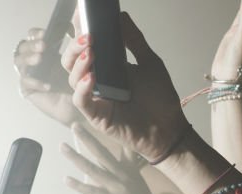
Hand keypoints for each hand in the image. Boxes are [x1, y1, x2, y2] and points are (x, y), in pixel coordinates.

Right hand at [14, 27, 79, 125]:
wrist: (81, 107)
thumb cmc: (80, 82)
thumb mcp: (80, 60)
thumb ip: (78, 41)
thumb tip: (78, 17)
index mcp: (44, 50)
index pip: (33, 36)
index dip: (36, 34)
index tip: (45, 34)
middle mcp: (33, 60)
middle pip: (23, 46)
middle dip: (32, 44)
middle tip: (43, 46)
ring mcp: (28, 74)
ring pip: (19, 61)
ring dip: (28, 58)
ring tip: (40, 59)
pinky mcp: (27, 90)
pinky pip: (25, 83)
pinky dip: (35, 82)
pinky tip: (48, 85)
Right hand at [62, 12, 188, 160]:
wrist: (169, 129)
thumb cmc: (160, 100)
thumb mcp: (150, 63)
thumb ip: (134, 41)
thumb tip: (121, 15)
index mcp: (108, 67)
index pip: (86, 46)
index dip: (80, 31)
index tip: (81, 15)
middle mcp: (97, 80)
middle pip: (71, 60)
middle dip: (75, 45)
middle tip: (88, 36)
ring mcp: (95, 98)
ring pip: (72, 77)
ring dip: (79, 62)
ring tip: (90, 52)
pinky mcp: (97, 115)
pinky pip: (80, 100)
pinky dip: (82, 88)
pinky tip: (91, 78)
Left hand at [62, 124, 172, 193]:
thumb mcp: (139, 188)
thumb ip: (130, 177)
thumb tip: (122, 173)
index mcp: (131, 172)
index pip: (124, 149)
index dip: (114, 134)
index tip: (102, 120)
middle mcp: (123, 175)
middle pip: (103, 153)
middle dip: (88, 138)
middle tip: (75, 125)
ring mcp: (118, 187)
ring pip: (93, 168)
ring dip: (76, 157)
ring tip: (63, 147)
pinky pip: (92, 191)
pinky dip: (79, 186)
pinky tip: (67, 179)